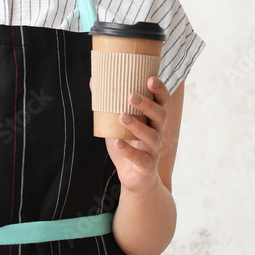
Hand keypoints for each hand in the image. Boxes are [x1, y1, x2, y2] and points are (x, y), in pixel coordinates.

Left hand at [90, 76, 169, 193]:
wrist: (134, 176)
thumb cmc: (127, 143)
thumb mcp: (116, 122)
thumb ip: (107, 104)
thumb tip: (93, 80)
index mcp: (152, 118)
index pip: (162, 100)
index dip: (159, 89)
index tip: (150, 78)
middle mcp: (157, 131)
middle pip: (160, 115)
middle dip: (147, 104)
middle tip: (131, 95)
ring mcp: (154, 149)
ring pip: (152, 136)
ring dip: (138, 126)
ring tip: (122, 117)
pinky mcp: (147, 165)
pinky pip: (140, 158)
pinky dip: (129, 150)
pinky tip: (118, 143)